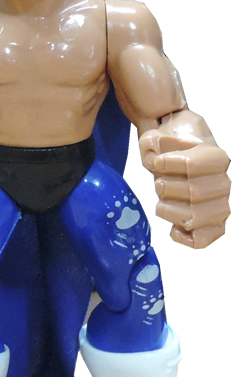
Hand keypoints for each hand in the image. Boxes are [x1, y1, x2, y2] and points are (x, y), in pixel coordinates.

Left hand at [139, 110, 230, 248]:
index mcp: (215, 158)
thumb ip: (152, 143)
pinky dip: (183, 237)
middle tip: (159, 184)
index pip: (193, 166)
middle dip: (168, 189)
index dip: (170, 165)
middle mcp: (223, 184)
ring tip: (162, 202)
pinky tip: (174, 226)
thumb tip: (154, 158)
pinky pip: (201, 240)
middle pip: (194, 193)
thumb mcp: (159, 135)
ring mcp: (219, 207)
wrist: (181, 158)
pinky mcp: (212, 226)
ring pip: (196, 219)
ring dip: (170, 212)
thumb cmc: (171, 149)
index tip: (157, 163)